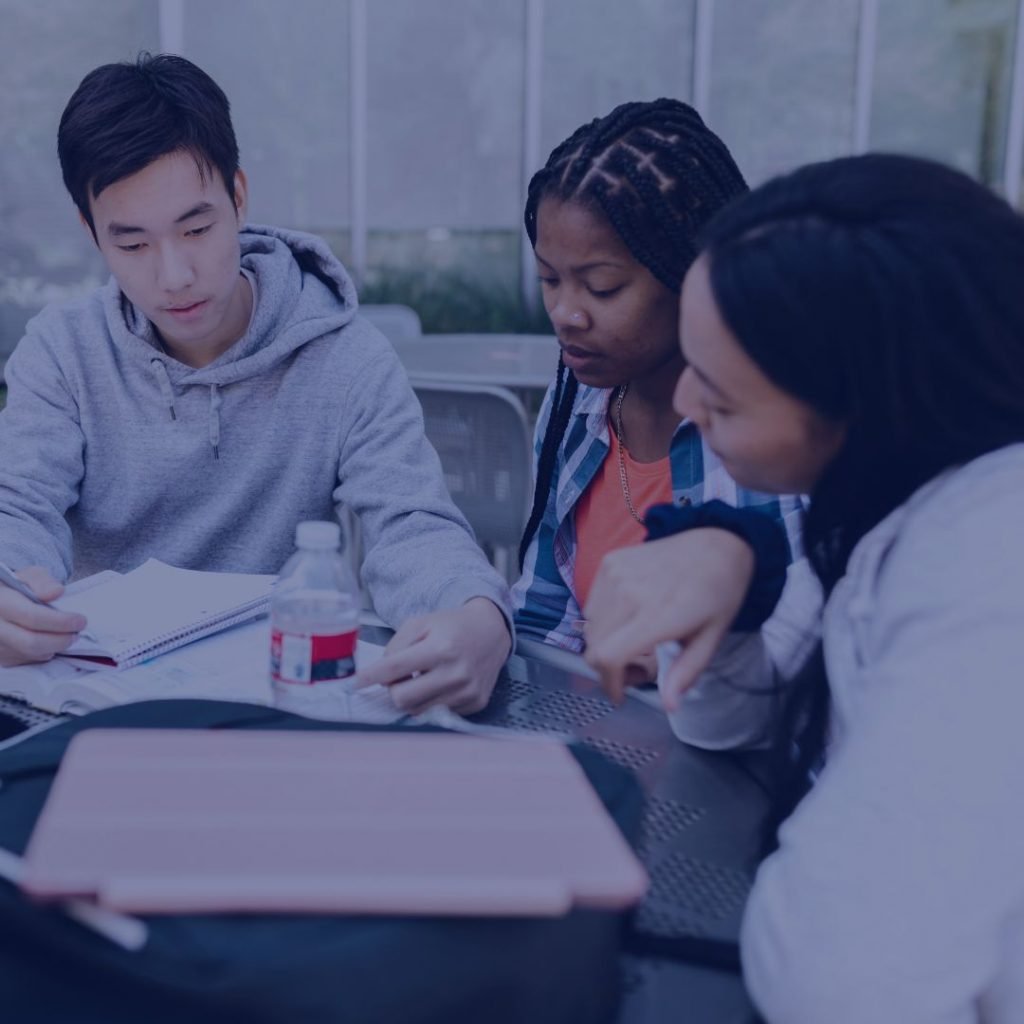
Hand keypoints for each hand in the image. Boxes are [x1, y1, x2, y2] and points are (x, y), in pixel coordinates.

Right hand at [0, 566, 87, 666]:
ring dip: (55, 647)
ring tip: (66, 635)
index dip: (61, 621)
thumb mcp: (30, 575)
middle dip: (61, 640)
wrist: (1, 602)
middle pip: (31, 642)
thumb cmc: (19, 587)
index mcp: (0, 602)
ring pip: (31, 654)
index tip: (81, 621)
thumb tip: (56, 592)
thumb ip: (43, 581)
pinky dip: (44, 652)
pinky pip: (28, 660)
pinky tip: (49, 640)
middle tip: (77, 633)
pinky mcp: (1, 658)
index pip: (32, 617)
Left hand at [356, 598, 511, 714]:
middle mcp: (456, 673)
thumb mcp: (420, 623)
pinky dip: (430, 701)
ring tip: (421, 678)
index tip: (354, 683)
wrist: (492, 631)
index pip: (395, 668)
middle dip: (393, 689)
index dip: (370, 677)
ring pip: (418, 710)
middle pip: (402, 698)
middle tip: (398, 677)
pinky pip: (438, 713)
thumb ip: (396, 647)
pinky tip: (439, 684)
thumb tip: (380, 677)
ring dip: (411, 697)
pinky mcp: (475, 703)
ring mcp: (467, 692)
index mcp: (441, 648)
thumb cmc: (451, 626)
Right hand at [583, 529, 753, 708]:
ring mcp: (614, 574)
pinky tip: (629, 617)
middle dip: (609, 668)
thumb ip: (686, 673)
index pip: (607, 656)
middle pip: (593, 647)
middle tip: (638, 665)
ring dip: (605, 643)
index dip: (608, 683)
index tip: (621, 694)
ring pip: (589, 627)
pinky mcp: (609, 562)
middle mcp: (628, 592)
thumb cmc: (718, 593)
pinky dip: (603, 619)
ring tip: (635, 640)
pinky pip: (592, 603)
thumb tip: (668, 705)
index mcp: (657, 614)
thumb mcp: (711, 639)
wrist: (716, 543)